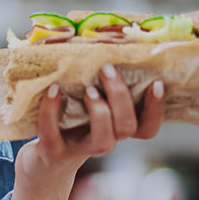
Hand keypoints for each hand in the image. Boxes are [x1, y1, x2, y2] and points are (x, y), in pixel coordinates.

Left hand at [6, 64, 165, 199]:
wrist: (43, 159)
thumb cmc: (69, 122)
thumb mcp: (87, 103)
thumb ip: (99, 83)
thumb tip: (104, 40)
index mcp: (115, 129)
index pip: (147, 128)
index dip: (156, 109)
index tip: (156, 83)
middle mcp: (104, 142)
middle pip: (127, 127)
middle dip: (121, 97)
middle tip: (108, 69)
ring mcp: (79, 149)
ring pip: (103, 139)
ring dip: (100, 111)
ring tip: (89, 89)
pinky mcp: (53, 151)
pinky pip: (53, 132)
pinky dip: (52, 109)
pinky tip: (53, 90)